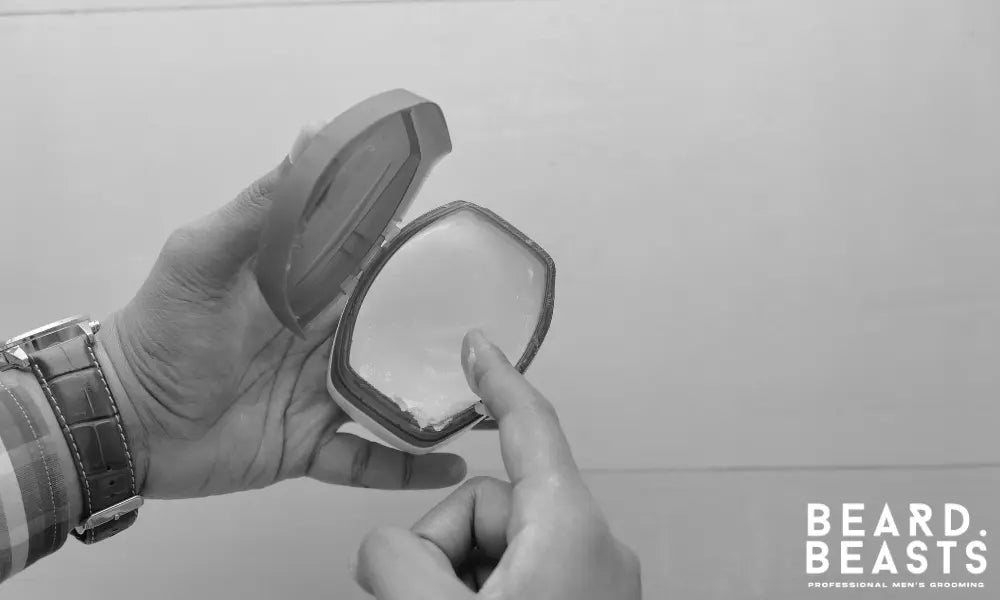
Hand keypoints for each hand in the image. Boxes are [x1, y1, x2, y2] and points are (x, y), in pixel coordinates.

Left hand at [97, 123, 466, 499]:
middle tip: (494, 327)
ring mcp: (319, 396)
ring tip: (488, 396)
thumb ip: (261, 207)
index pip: (368, 264)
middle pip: (391, 331)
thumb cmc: (160, 333)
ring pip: (392, 393)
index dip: (411, 252)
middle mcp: (320, 341)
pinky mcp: (311, 448)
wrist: (121, 421)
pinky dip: (410, 467)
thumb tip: (314, 136)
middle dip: (439, 328)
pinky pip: (370, 460)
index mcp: (303, 291)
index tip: (459, 243)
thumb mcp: (203, 256)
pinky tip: (452, 468)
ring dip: (435, 396)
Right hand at [353, 330, 641, 598]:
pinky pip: (515, 571)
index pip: (532, 427)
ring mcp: (589, 582)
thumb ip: (395, 557)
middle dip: (443, 542)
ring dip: (455, 573)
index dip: (498, 381)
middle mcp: (593, 549)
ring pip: (493, 541)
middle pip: (488, 500)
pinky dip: (479, 588)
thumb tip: (381, 546)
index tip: (477, 345)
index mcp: (573, 532)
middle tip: (423, 596)